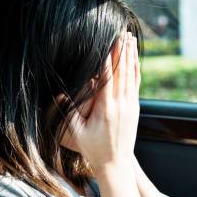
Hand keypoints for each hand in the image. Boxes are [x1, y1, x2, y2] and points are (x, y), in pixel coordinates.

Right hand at [64, 32, 140, 174]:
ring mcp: (130, 106)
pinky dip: (135, 69)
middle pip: (122, 72)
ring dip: (130, 56)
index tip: (107, 42)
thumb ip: (69, 112)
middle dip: (121, 51)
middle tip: (121, 33)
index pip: (107, 78)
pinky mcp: (135, 108)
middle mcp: (121, 105)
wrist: (116, 164)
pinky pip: (136, 84)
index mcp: (106, 109)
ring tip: (130, 39)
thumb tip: (60, 94)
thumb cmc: (93, 149)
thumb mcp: (76, 132)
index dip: (107, 59)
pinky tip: (135, 58)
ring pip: (132, 75)